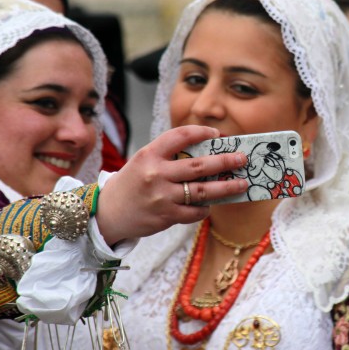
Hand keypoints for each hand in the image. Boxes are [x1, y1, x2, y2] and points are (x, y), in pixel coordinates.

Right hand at [96, 125, 247, 244]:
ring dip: (226, 188)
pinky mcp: (165, 216)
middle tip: (242, 159)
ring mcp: (161, 196)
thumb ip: (169, 156)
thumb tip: (208, 152)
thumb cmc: (132, 183)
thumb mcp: (144, 161)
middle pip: (198, 166)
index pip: (180, 136)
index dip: (201, 132)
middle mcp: (155, 173)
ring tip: (241, 184)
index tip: (217, 134)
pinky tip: (211, 204)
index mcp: (149, 154)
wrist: (106, 213)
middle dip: (224, 161)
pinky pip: (194, 212)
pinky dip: (205, 208)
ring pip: (202, 191)